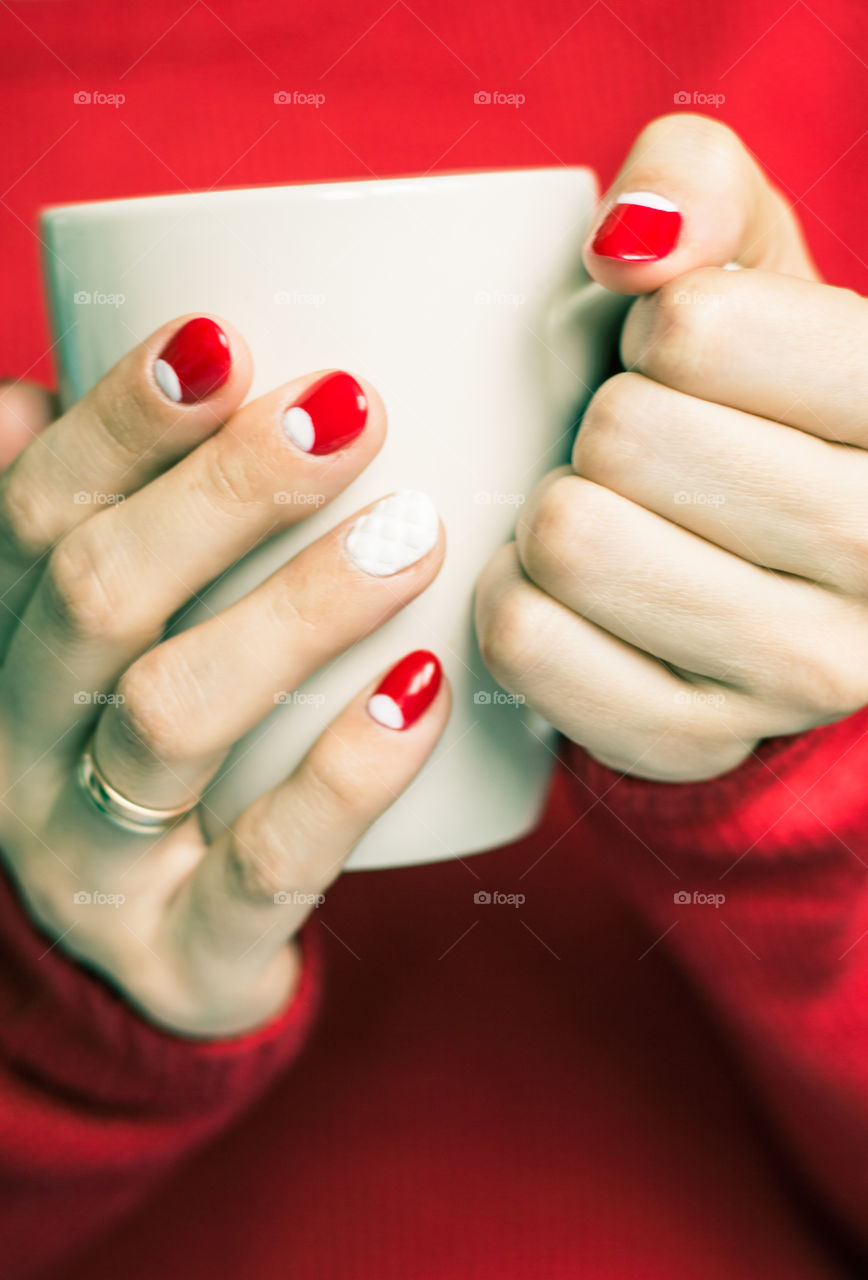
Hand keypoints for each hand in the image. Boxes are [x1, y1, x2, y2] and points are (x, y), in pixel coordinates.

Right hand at [0, 317, 448, 1034]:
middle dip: (220, 493)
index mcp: (7, 646)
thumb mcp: (106, 639)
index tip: (225, 333)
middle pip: (96, 598)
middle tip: (350, 413)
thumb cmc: (158, 753)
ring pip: (168, 718)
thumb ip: (91, 527)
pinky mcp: (185, 953)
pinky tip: (424, 691)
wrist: (161, 957)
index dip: (118, 421)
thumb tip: (28, 398)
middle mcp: (23, 748)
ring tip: (411, 534)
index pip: (33, 514)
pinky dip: (345, 772)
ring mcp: (93, 862)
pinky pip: (262, 864)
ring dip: (293, 611)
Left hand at [475, 113, 867, 782]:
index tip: (689, 368)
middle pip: (623, 438)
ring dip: (560, 511)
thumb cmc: (752, 401)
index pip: (698, 333)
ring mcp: (800, 669)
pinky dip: (516, 599)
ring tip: (614, 518)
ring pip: (573, 541)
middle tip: (645, 454)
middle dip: (607, 427)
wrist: (774, 573)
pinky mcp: (699, 740)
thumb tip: (630, 243)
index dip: (659, 334)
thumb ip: (699, 187)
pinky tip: (570, 592)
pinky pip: (529, 643)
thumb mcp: (752, 263)